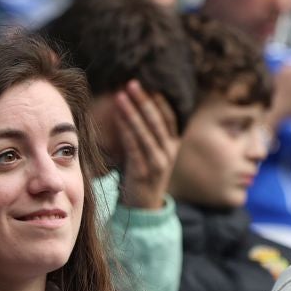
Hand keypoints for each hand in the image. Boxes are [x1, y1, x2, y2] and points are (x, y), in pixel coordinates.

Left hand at [115, 81, 179, 210]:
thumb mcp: (151, 150)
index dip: (159, 100)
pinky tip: (117, 117)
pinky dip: (126, 130)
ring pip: (146, 132)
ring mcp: (157, 163)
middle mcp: (168, 152)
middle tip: (131, 83)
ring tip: (120, 96)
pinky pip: (134, 147)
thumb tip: (137, 103)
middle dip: (144, 100)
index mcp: (173, 145)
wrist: (144, 207)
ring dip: (132, 112)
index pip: (169, 117)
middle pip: (157, 121)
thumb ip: (148, 131)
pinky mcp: (143, 172)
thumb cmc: (144, 172)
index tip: (148, 83)